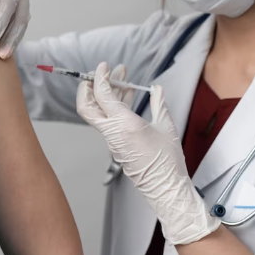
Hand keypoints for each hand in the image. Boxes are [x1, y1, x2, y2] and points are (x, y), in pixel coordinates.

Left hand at [76, 62, 219, 244]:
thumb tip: (156, 88)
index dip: (100, 77)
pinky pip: (108, 121)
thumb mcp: (167, 127)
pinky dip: (113, 107)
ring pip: (98, 113)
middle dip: (89, 86)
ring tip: (122, 80)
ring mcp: (112, 140)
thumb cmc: (167, 161)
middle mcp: (113, 132)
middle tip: (101, 73)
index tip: (105, 66)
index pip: (102, 94)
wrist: (165, 188)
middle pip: (87, 106)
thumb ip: (159, 104)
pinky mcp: (116, 146)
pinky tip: (127, 98)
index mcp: (124, 124)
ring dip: (105, 95)